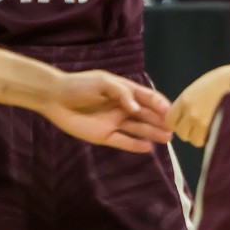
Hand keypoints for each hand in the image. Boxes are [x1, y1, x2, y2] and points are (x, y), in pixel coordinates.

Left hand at [39, 70, 172, 151]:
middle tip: (175, 128)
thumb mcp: (102, 82)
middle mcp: (122, 108)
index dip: (160, 104)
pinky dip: (135, 145)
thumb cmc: (79, 85)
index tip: (171, 111)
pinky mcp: (103, 135)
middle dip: (160, 121)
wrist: (55, 98)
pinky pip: (123, 141)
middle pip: (145, 115)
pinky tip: (148, 148)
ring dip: (152, 133)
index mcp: (123, 92)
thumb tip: (136, 108)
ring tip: (168, 138)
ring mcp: (113, 122)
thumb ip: (121, 93)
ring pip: (138, 129)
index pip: (147, 98)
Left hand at [170, 64, 229, 145]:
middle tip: (198, 125)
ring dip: (200, 136)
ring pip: (194, 140)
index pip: (170, 119)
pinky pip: (208, 142)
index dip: (176, 122)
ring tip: (210, 127)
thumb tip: (184, 115)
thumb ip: (189, 101)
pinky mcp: (217, 132)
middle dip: (188, 131)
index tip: (183, 122)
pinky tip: (218, 128)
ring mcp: (204, 124)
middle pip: (181, 132)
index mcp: (186, 99)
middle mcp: (192, 113)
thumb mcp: (201, 86)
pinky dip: (211, 139)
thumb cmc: (225, 80)